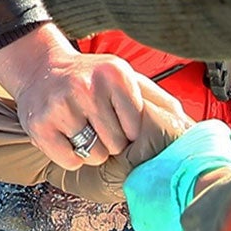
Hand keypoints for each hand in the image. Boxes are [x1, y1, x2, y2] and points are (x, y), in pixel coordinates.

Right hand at [0, 25, 184, 168]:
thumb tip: (190, 129)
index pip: (136, 129)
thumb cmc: (90, 78)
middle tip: (97, 125)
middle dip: (110, 142)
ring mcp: (60, 105)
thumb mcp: (125, 78)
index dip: (129, 132)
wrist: (40, 68)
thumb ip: (158, 100)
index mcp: (115, 74)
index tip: (118, 121)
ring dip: (91, 151)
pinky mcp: (39, 124)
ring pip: (94, 155)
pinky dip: (70, 156)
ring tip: (82, 129)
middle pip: (116, 145)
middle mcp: (86, 86)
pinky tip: (65, 136)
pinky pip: (69, 161)